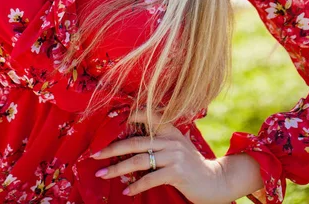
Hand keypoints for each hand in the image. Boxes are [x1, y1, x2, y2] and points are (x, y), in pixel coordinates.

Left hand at [90, 108, 229, 202]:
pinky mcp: (176, 172)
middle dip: (112, 149)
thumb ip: (159, 139)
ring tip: (102, 174)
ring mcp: (174, 155)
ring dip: (117, 169)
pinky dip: (136, 186)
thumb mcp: (176, 145)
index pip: (146, 116)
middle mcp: (170, 139)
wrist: (214, 181)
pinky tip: (126, 191)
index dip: (129, 116)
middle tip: (95, 155)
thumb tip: (132, 139)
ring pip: (139, 161)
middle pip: (135, 142)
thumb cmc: (190, 164)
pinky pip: (150, 178)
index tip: (109, 123)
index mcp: (169, 129)